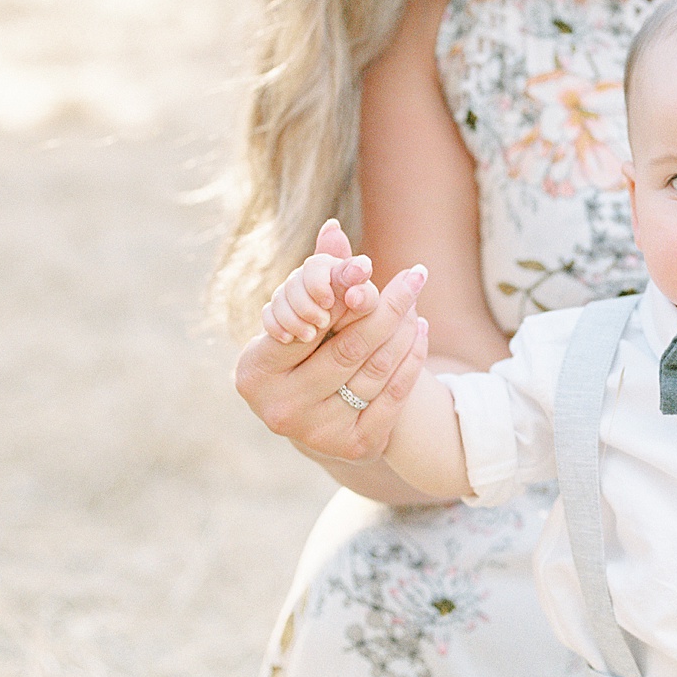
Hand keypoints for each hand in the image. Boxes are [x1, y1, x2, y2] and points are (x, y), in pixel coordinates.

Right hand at [235, 219, 431, 463]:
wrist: (323, 416)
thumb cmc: (307, 353)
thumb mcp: (304, 315)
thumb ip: (318, 275)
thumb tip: (334, 229)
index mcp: (255, 372)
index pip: (308, 324)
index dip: (341, 293)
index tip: (370, 266)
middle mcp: (279, 409)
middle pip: (349, 348)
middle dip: (387, 306)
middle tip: (415, 276)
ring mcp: (317, 434)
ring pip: (376, 370)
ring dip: (405, 330)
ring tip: (416, 302)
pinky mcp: (355, 447)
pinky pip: (395, 396)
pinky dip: (413, 360)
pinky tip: (420, 332)